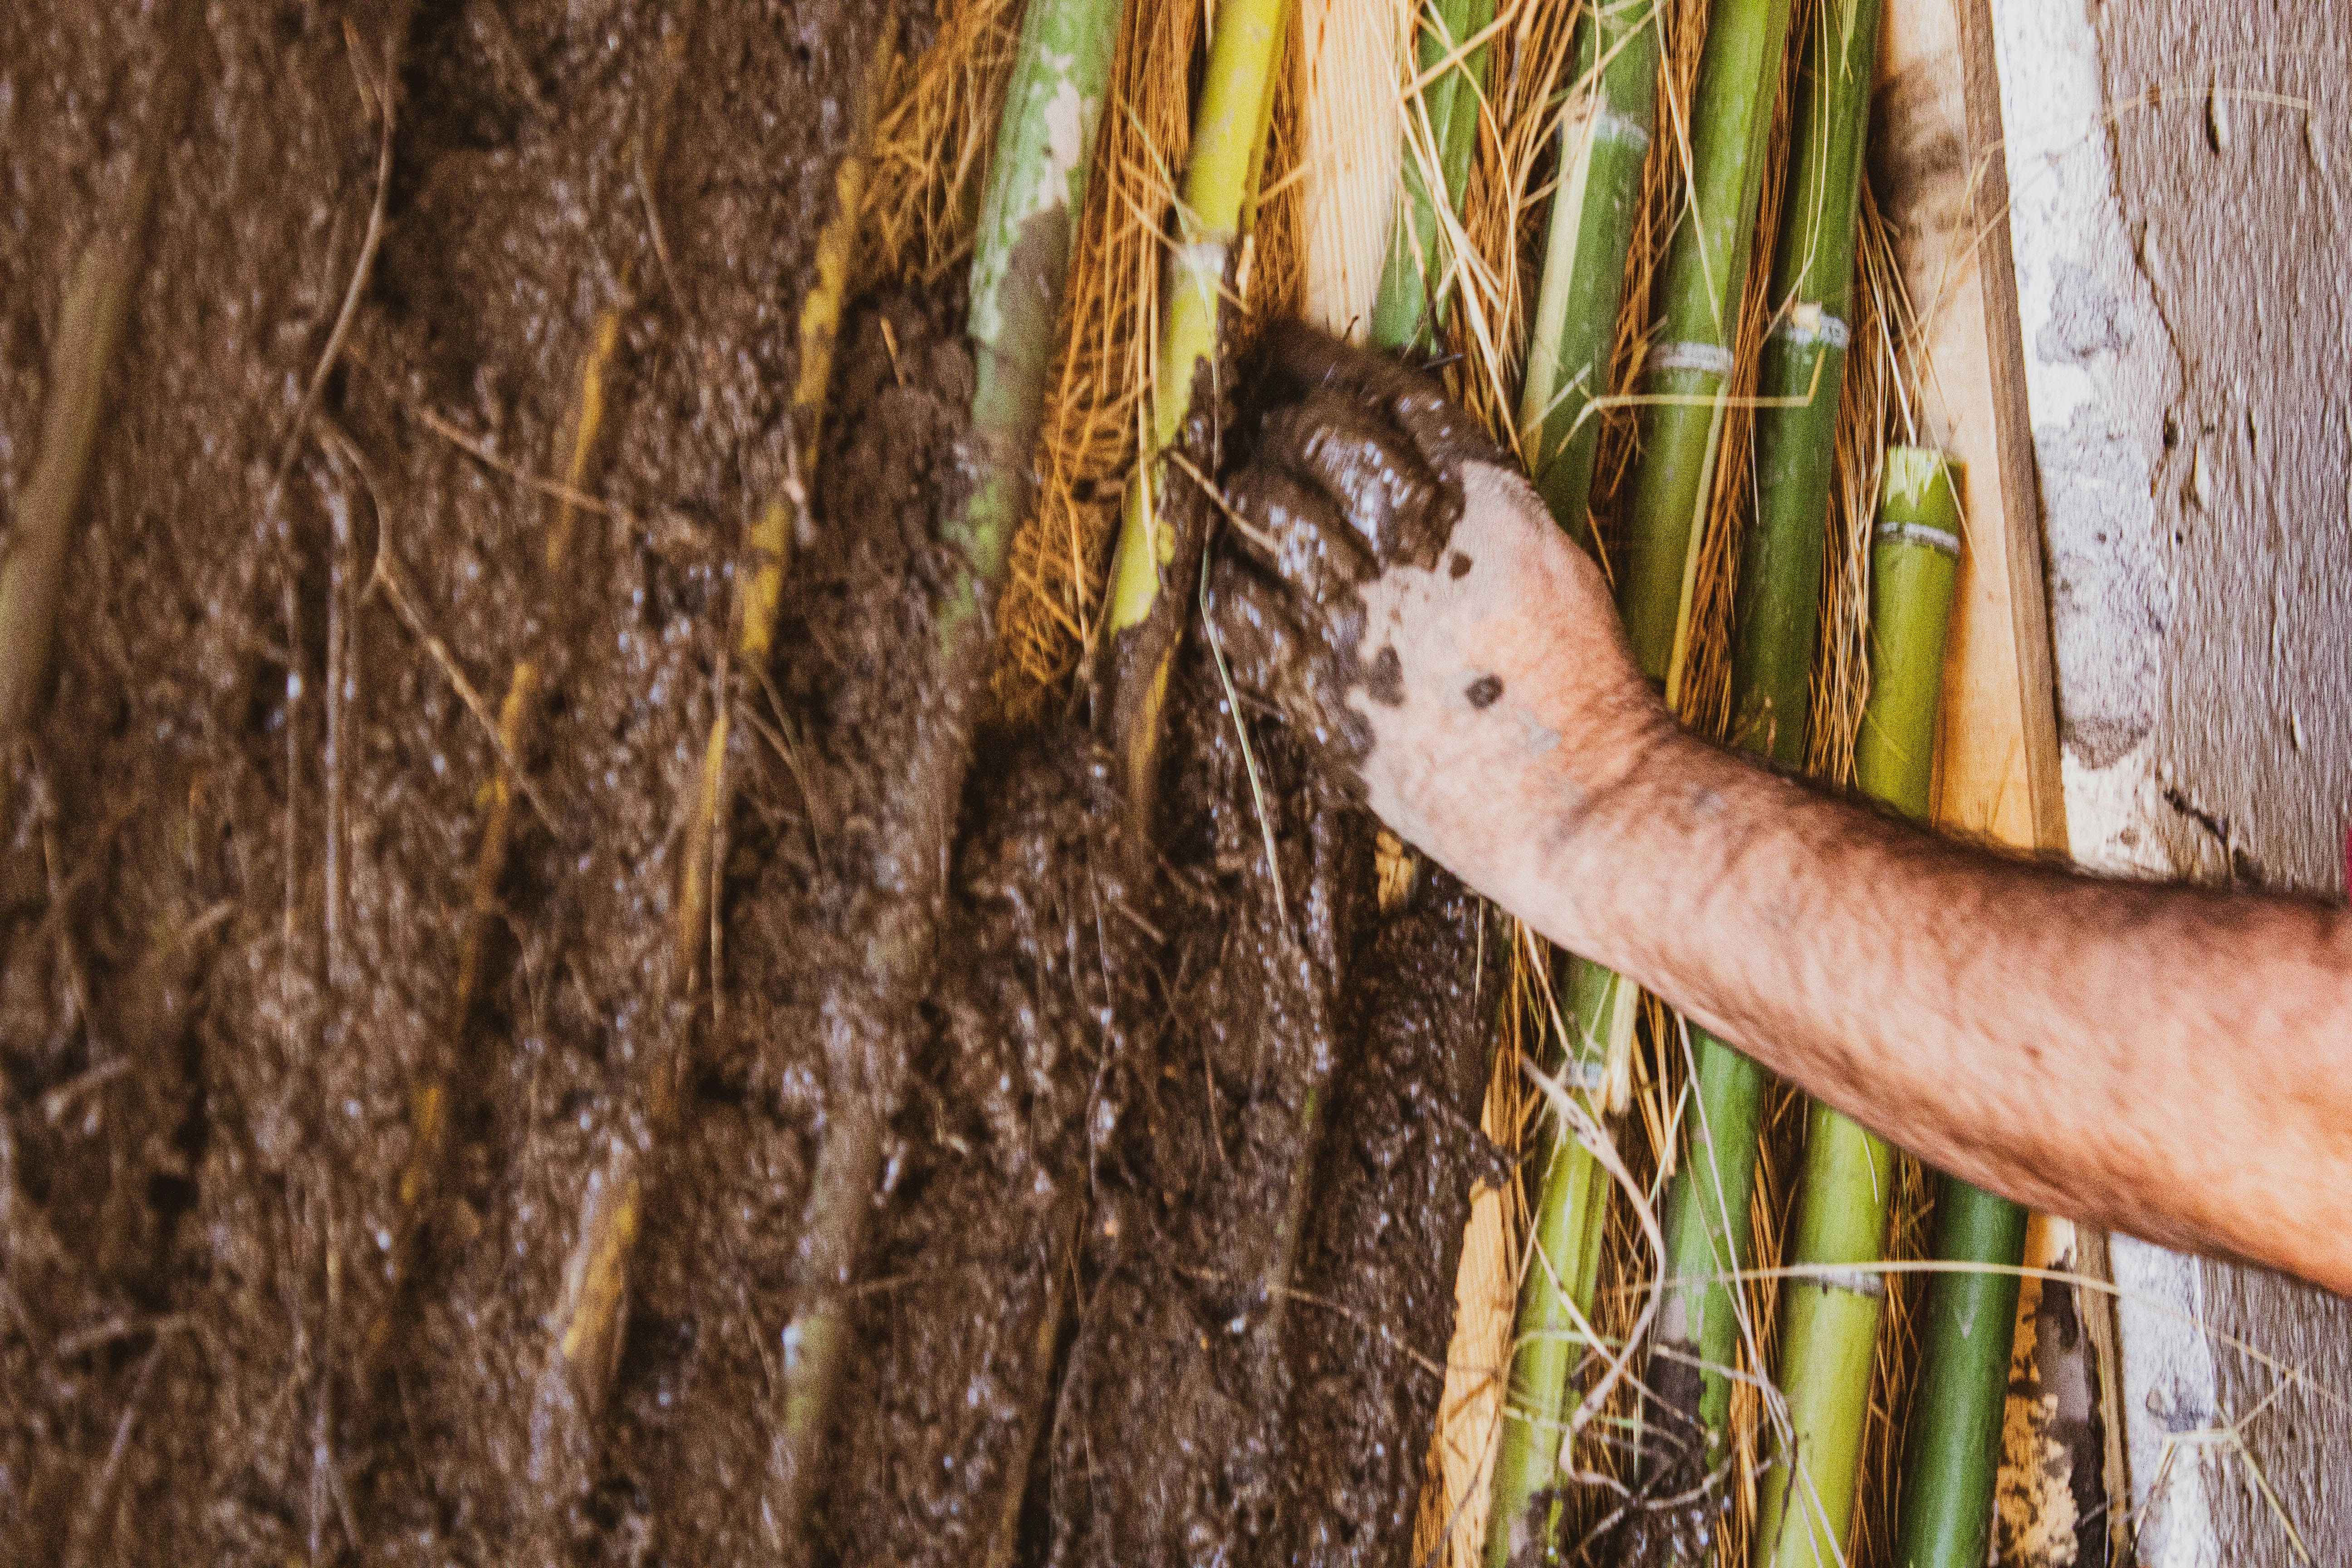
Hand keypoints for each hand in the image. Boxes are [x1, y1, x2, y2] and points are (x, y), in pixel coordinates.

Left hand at [1204, 324, 1663, 869]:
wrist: (1580, 797)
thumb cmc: (1579, 688)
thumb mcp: (1549, 560)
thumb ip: (1478, 502)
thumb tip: (1406, 451)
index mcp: (1487, 503)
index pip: (1388, 397)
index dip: (1326, 365)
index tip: (1290, 352)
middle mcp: (1420, 546)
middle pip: (1318, 439)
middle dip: (1283, 425)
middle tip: (1269, 436)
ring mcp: (1363, 619)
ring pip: (1267, 508)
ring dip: (1249, 491)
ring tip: (1251, 498)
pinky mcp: (1323, 691)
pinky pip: (1240, 609)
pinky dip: (1231, 583)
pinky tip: (1241, 582)